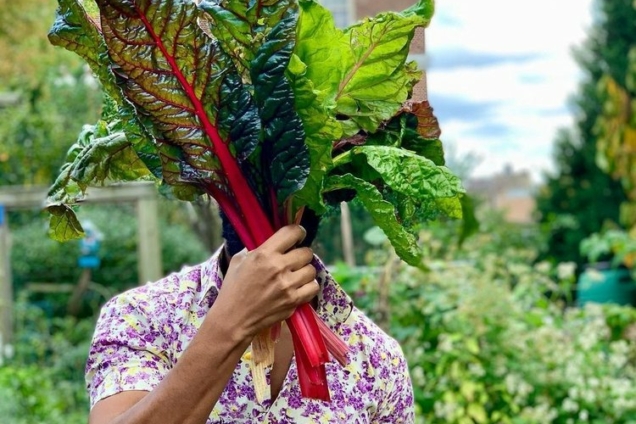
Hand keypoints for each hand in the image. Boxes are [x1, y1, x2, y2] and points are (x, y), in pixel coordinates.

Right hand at [213, 225, 318, 341]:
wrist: (233, 319)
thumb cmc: (232, 289)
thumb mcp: (238, 261)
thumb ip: (255, 250)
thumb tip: (270, 244)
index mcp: (264, 253)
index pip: (292, 233)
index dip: (298, 232)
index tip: (298, 236)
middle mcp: (279, 267)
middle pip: (306, 252)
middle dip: (302, 254)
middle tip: (295, 260)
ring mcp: (288, 285)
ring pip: (311, 270)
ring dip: (305, 271)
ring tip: (297, 275)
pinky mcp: (293, 301)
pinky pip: (313, 287)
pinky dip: (309, 286)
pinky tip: (300, 287)